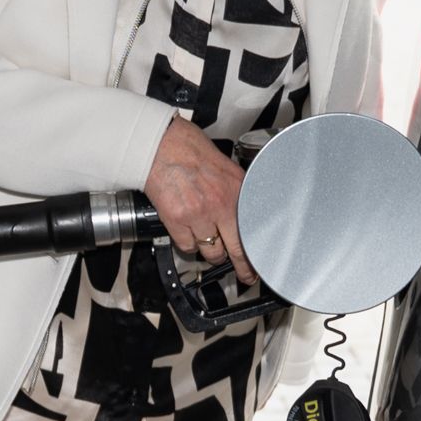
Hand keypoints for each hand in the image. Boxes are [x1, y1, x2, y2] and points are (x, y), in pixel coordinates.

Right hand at [142, 117, 257, 284]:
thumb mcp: (225, 166)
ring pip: (211, 252)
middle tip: (246, 276)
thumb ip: (235, 190)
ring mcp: (199, 215)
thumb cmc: (188, 148)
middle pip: (237, 250)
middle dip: (243, 268)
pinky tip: (189, 236)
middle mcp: (221, 205)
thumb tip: (242, 208)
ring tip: (211, 251)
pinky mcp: (177, 221)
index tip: (260, 260)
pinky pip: (188, 246)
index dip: (258, 249)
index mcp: (236, 190)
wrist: (159, 144)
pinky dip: (189, 244)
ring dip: (211, 254)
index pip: (254, 229)